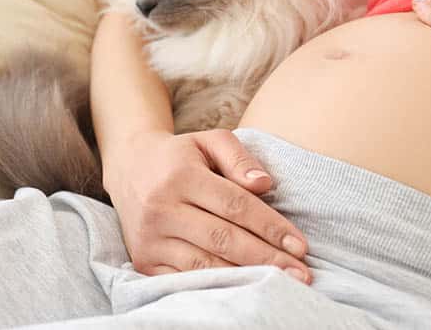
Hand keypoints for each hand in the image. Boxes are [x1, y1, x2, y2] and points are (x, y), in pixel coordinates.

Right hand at [103, 129, 310, 282]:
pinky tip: (244, 289)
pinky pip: (185, 279)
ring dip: (246, 277)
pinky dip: (216, 286)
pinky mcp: (143, 260)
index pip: (235, 205)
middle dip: (266, 258)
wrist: (129, 168)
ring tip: (281, 283)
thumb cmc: (180, 155)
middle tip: (301, 273)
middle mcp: (162, 209)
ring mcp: (150, 238)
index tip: (300, 245)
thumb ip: (239, 157)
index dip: (270, 227)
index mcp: (181, 176)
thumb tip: (265, 184)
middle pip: (224, 239)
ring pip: (205, 264)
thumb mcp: (210, 141)